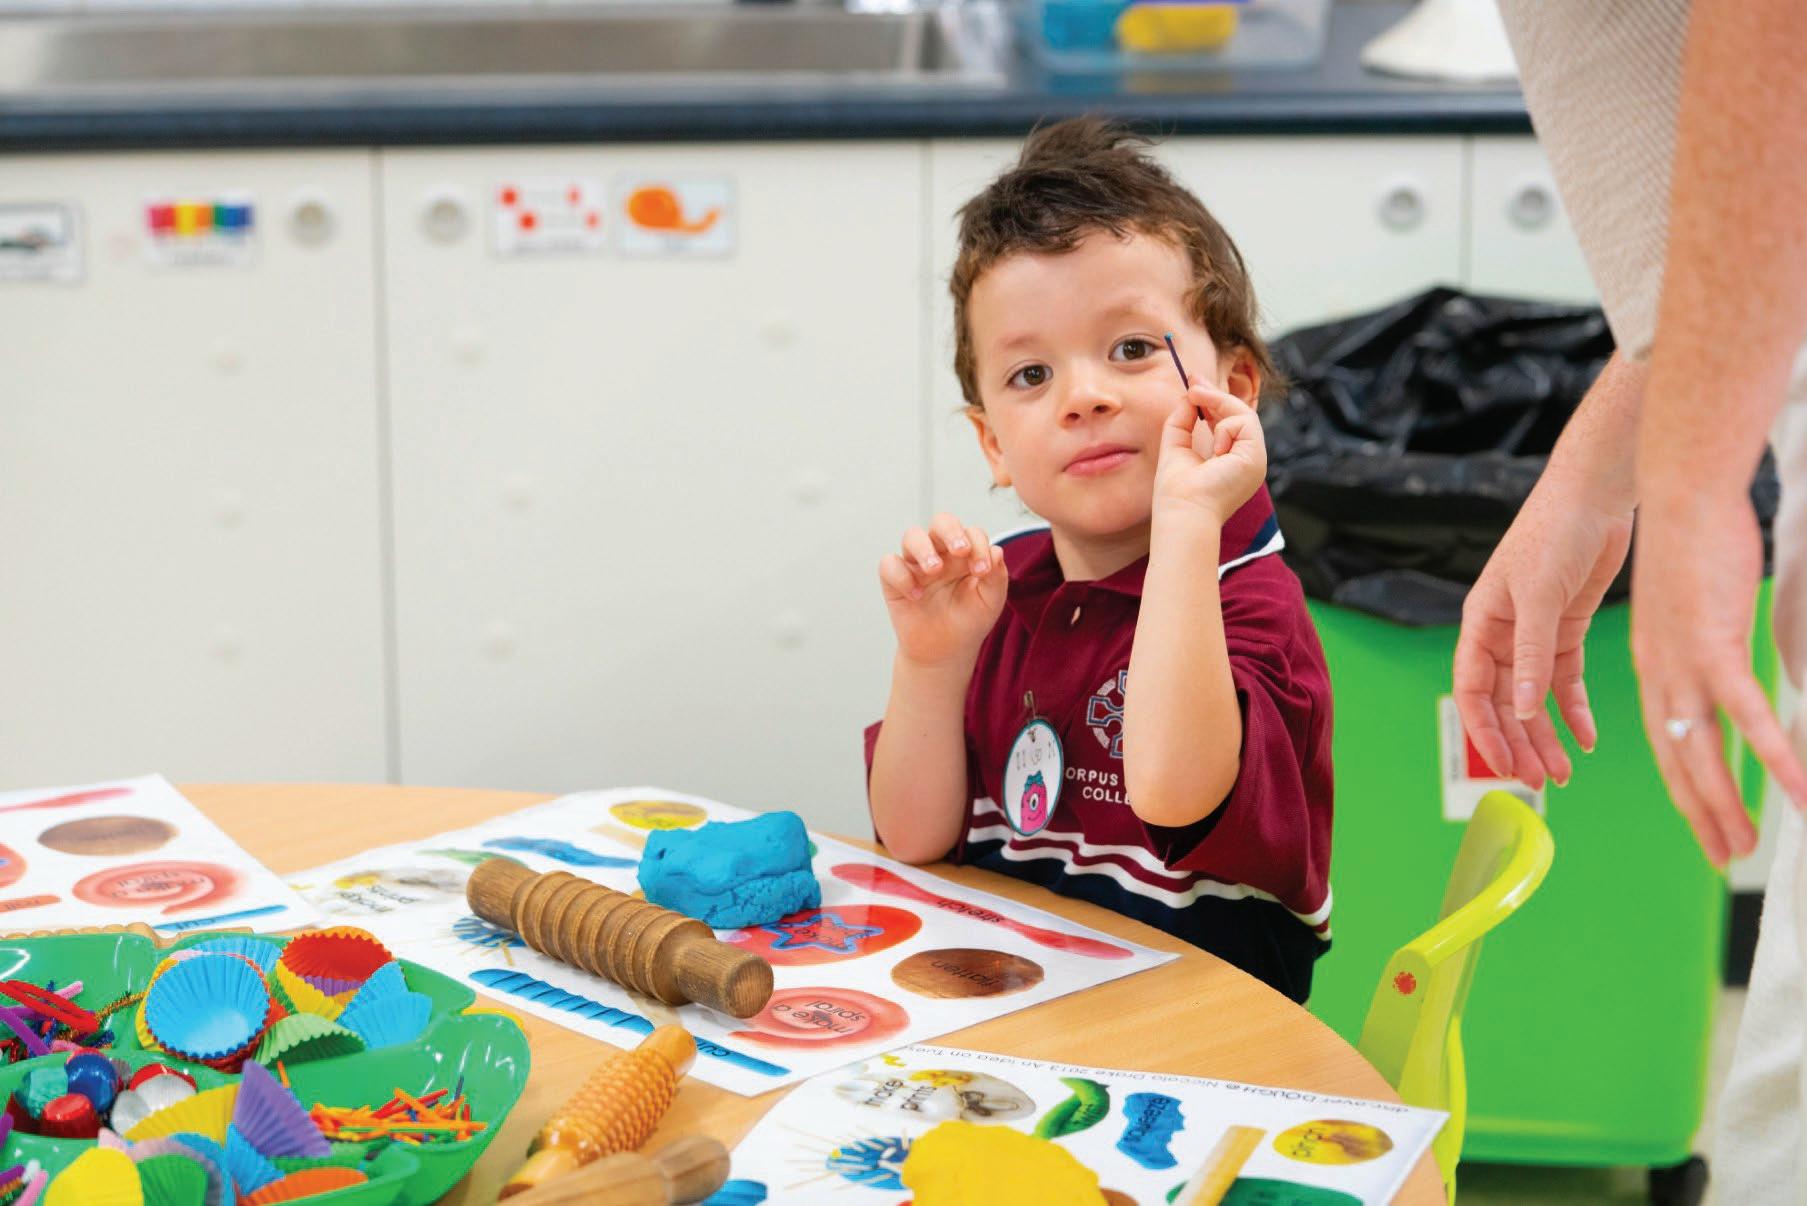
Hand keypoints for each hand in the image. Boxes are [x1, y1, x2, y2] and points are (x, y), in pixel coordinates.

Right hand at [878, 514, 1007, 666]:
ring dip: (924, 549)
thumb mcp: (991, 601)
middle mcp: (940, 553)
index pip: (971, 533)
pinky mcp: (895, 580)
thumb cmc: (969, 621)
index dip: (978, 545)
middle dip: (951, 531)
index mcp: (965, 554)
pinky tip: (916, 596)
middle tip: (960, 550)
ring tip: (934, 570)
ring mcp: (916, 564)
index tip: (982, 571)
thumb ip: (997, 576)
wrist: (946, 652)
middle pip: (941, 522)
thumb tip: (996, 551)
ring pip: (912, 536)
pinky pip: (889, 564)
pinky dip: (902, 577)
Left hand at [1153, 385, 1266, 526]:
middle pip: (1238, 414)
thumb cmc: (1177, 491)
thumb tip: (1190, 393)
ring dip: (1216, 404)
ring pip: (1242, 414)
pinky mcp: (1256, 457)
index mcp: (1230, 461)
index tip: (1194, 382)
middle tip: (1193, 379)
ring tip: (1195, 398)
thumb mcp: (1177, 445)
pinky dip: (1222, 428)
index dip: (1213, 400)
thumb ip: (1183, 419)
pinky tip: (1213, 447)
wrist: (1183, 512)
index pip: (1229, 422)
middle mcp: (1246, 460)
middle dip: (1215, 394)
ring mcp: (1254, 459)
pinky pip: (1243, 423)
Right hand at [1454, 467, 1632, 789]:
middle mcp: (1503, 634)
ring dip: (1546, 736)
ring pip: (1534, 699)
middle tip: (1540, 783)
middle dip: (1519, 743)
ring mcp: (1535, 634)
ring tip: (1563, 773)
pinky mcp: (1567, 630)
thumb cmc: (1554, 532)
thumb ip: (1530, 653)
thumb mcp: (1539, 595)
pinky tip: (1586, 739)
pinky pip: (1565, 681)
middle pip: (1504, 703)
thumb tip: (1522, 710)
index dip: (1484, 731)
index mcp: (1480, 623)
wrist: (1596, 494)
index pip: (1472, 690)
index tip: (1503, 768)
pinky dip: (1574, 711)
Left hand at [1630, 492, 1806, 865]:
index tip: (1700, 821)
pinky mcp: (1714, 647)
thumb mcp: (1693, 606)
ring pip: (1703, 751)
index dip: (1682, 786)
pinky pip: (1747, 716)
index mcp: (1654, 665)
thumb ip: (1707, 643)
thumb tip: (1726, 666)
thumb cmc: (1694, 542)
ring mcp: (1684, 664)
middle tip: (1721, 855)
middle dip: (1699, 812)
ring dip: (1725, 804)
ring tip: (1743, 847)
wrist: (1680, 493)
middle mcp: (1660, 673)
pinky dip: (1772, 757)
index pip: (1664, 741)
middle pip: (1678, 759)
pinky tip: (1796, 792)